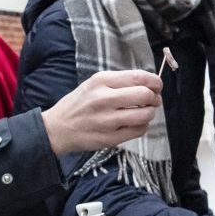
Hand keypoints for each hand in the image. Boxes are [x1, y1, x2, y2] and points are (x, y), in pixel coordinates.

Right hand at [42, 70, 162, 154]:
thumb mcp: (94, 84)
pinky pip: (139, 131)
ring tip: (144, 112)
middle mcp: (104, 99)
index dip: (155, 81)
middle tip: (152, 100)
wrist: (57, 129)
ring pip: (145, 115)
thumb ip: (120, 82)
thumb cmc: (79, 104)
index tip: (157, 85)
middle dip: (155, 98)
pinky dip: (143, 126)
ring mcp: (107, 120)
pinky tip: (135, 123)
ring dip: (150, 113)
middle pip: (145, 95)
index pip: (139, 77)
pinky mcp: (110, 138)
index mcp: (101, 81)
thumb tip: (150, 84)